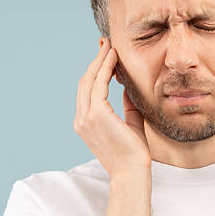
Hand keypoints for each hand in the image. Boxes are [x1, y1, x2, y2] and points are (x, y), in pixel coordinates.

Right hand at [73, 39, 151, 179]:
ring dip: (100, 60)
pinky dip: (105, 68)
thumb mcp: (130, 124)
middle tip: (106, 43)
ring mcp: (85, 117)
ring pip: (90, 80)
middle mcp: (81, 119)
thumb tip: (129, 88)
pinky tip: (114, 58)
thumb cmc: (133, 153)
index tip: (105, 55)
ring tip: (110, 46)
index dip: (95, 70)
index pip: (88, 90)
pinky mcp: (95, 115)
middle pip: (85, 81)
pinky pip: (99, 84)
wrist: (132, 172)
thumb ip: (127, 106)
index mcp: (85, 123)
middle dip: (95, 60)